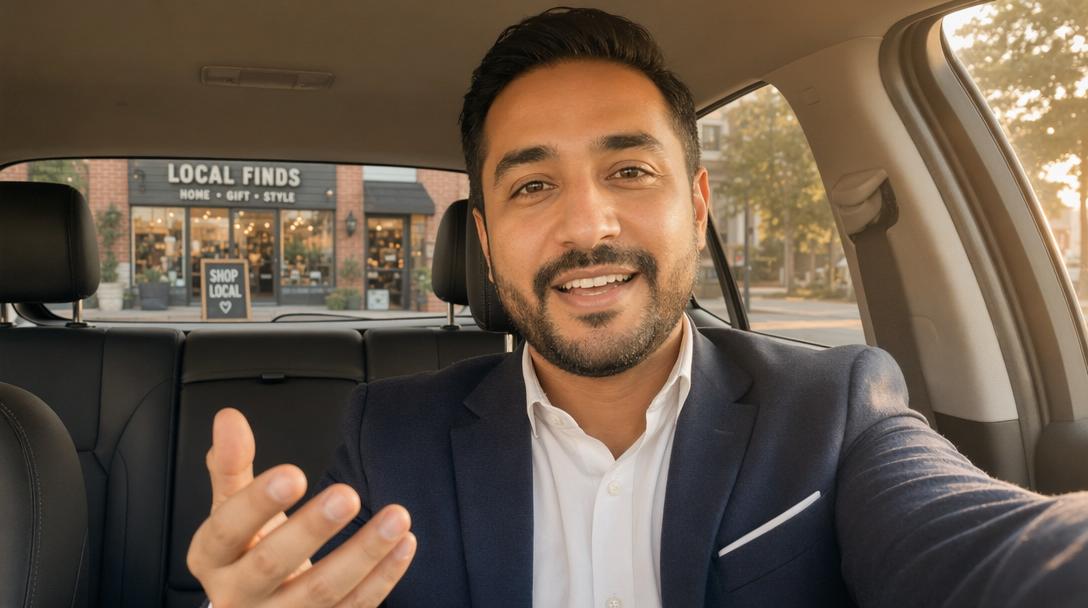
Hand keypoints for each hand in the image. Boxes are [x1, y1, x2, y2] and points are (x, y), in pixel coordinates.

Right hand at [187, 408, 415, 606]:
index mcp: (213, 559)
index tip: (293, 475)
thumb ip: (232, 464)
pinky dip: (383, 577)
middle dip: (312, 529)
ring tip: (396, 517)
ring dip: (364, 553)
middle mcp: (238, 596)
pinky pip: (354, 607)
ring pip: (322, 591)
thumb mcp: (230, 509)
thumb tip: (229, 418)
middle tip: (348, 495)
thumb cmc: (246, 550)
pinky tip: (404, 545)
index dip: (257, 503)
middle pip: (271, 564)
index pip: (227, 530)